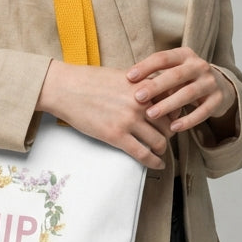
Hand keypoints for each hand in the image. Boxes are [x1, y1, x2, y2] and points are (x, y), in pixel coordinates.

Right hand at [36, 60, 174, 168]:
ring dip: (162, 148)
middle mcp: (141, 103)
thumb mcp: (122, 76)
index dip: (175, 113)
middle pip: (169, 123)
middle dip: (169, 132)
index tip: (172, 119)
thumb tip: (155, 95)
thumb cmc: (90, 80)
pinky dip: (153, 162)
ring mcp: (129, 120)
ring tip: (160, 151)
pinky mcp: (116, 135)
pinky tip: (157, 165)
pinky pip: (142, 153)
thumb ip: (141, 85)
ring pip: (159, 141)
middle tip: (166, 136)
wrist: (66, 88)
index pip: (172, 102)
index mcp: (143, 86)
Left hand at [127, 48, 236, 134]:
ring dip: (169, 104)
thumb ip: (155, 75)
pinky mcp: (218, 99)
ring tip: (151, 115)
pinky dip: (188, 120)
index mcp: (185, 55)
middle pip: (176, 75)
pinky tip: (173, 127)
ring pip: (189, 93)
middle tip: (137, 97)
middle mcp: (199, 65)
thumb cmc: (185, 79)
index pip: (163, 58)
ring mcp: (211, 82)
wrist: (220, 85)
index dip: (146, 67)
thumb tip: (125, 83)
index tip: (128, 77)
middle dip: (156, 86)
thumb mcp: (173, 71)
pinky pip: (203, 111)